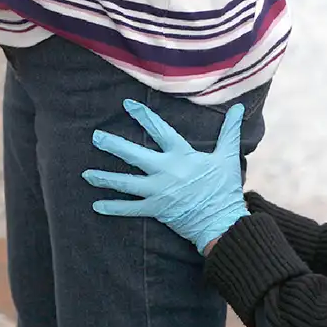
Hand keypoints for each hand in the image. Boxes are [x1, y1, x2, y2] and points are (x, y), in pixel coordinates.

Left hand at [81, 99, 248, 253]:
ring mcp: (158, 192)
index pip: (159, 131)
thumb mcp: (227, 156)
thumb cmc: (225, 188)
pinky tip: (96, 204)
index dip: (143, 116)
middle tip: (95, 137)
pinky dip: (113, 207)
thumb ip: (229, 131)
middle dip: (113, 145)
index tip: (127, 105)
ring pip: (126, 183)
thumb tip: (240, 108)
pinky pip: (130, 209)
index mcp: (182, 156)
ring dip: (105, 178)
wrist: (222, 222)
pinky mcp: (155, 210)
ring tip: (86, 174)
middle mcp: (166, 172)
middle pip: (134, 155)